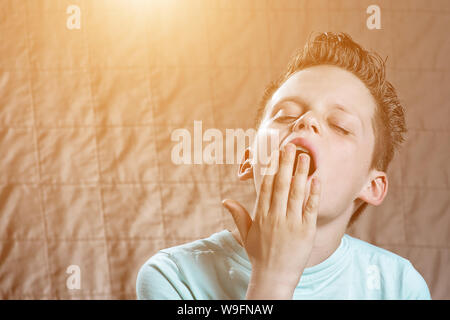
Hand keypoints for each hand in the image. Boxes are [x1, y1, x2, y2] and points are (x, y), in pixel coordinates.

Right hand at [222, 143, 320, 291]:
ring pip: (296, 193)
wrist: (275, 277)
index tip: (274, 154)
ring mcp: (292, 223)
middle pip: (281, 185)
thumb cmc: (259, 255)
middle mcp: (276, 217)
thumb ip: (239, 215)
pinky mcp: (307, 230)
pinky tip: (317, 178)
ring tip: (305, 156)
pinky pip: (311, 208)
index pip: (266, 186)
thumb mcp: (246, 235)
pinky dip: (314, 193)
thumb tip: (225, 200)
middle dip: (285, 164)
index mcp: (261, 216)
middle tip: (290, 146)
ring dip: (301, 173)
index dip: (270, 168)